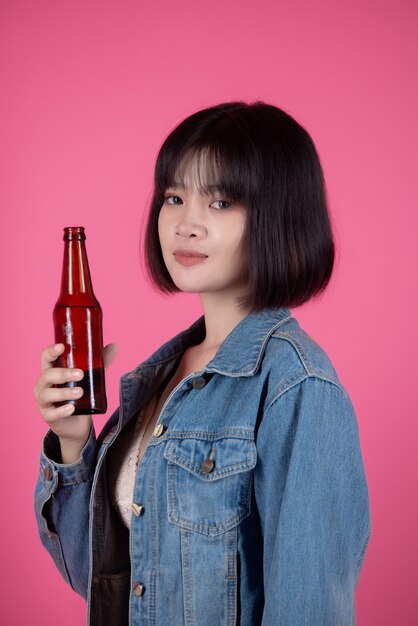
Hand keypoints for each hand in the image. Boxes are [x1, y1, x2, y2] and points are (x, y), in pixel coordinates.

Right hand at [33, 343, 117, 462]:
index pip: (46, 357)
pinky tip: (71, 409)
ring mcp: (43, 401)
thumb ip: (100, 362)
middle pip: (47, 375)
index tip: (62, 347)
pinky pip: (51, 413)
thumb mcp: (90, 376)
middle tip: (81, 374)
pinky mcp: (48, 416)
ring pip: (47, 394)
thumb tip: (114, 346)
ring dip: (64, 392)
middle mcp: (43, 384)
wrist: (76, 422)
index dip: (51, 351)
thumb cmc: (78, 392)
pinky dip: (61, 411)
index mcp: (51, 370)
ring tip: (80, 392)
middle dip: (63, 373)